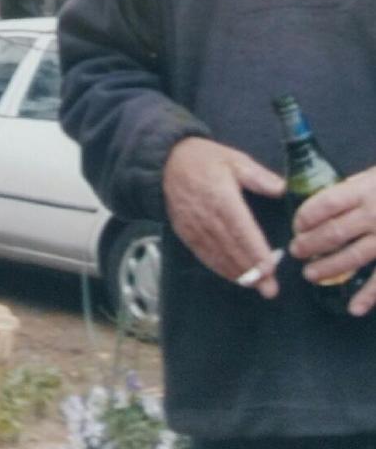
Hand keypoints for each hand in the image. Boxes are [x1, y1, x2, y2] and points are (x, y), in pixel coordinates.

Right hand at [163, 136, 285, 297]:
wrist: (167, 163)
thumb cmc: (205, 160)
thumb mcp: (234, 159)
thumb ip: (258, 176)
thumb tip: (282, 189)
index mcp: (221, 196)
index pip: (241, 229)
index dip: (255, 250)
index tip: (270, 268)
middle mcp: (206, 216)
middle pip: (232, 248)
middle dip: (252, 271)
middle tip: (270, 289)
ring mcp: (194, 227)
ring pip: (218, 255)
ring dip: (238, 274)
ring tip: (257, 287)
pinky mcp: (185, 233)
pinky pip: (204, 254)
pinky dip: (220, 268)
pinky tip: (234, 277)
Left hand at [289, 166, 375, 315]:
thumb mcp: (374, 177)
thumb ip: (352, 189)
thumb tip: (321, 206)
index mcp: (364, 190)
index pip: (327, 204)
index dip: (306, 216)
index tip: (297, 225)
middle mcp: (374, 215)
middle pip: (334, 232)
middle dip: (310, 244)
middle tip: (296, 251)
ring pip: (352, 257)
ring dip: (328, 268)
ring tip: (310, 274)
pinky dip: (368, 296)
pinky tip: (354, 308)